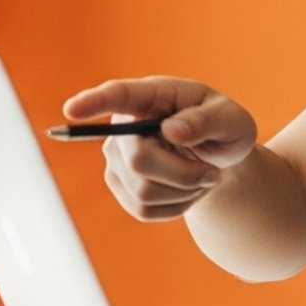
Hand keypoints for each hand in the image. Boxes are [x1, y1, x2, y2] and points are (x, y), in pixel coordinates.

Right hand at [61, 76, 257, 221]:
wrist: (218, 161)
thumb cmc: (224, 131)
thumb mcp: (233, 120)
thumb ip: (208, 120)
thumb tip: (172, 130)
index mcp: (152, 95)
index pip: (118, 96)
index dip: (94, 102)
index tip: (72, 109)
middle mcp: (125, 124)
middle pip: (138, 160)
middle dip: (183, 175)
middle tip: (212, 172)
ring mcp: (116, 156)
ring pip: (143, 190)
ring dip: (183, 192)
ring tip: (200, 177)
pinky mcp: (118, 184)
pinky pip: (143, 210)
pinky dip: (174, 207)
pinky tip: (185, 190)